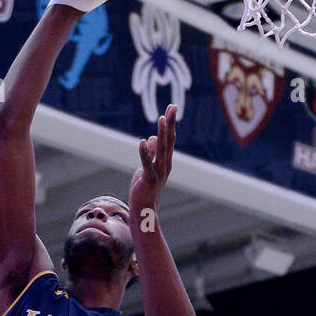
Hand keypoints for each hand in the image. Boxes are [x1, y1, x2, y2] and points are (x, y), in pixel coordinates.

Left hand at [128, 104, 176, 221]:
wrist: (144, 209)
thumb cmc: (146, 188)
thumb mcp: (148, 167)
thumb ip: (151, 153)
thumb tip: (152, 138)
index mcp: (165, 161)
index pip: (169, 139)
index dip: (170, 123)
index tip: (172, 107)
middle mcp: (165, 165)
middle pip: (169, 140)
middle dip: (170, 123)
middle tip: (173, 107)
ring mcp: (158, 172)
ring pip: (161, 150)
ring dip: (162, 134)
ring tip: (162, 119)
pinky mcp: (148, 179)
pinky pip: (147, 164)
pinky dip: (145, 153)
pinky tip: (143, 141)